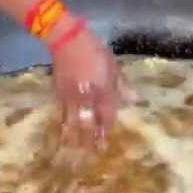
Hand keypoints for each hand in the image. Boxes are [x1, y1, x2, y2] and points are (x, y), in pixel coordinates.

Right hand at [48, 18, 133, 147]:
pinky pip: (61, 114)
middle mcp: (87, 97)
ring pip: (73, 122)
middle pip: (89, 123)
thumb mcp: (112, 65)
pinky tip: (64, 133)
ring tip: (77, 150)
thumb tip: (134, 100)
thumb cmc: (93, 50)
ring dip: (76, 137)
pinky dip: (63, 124)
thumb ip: (121, 85)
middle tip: (93, 153)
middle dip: (91, 140)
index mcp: (102, 89)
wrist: (66, 39)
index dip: (106, 130)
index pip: (106, 116)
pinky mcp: (57, 93)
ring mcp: (70, 96)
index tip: (106, 143)